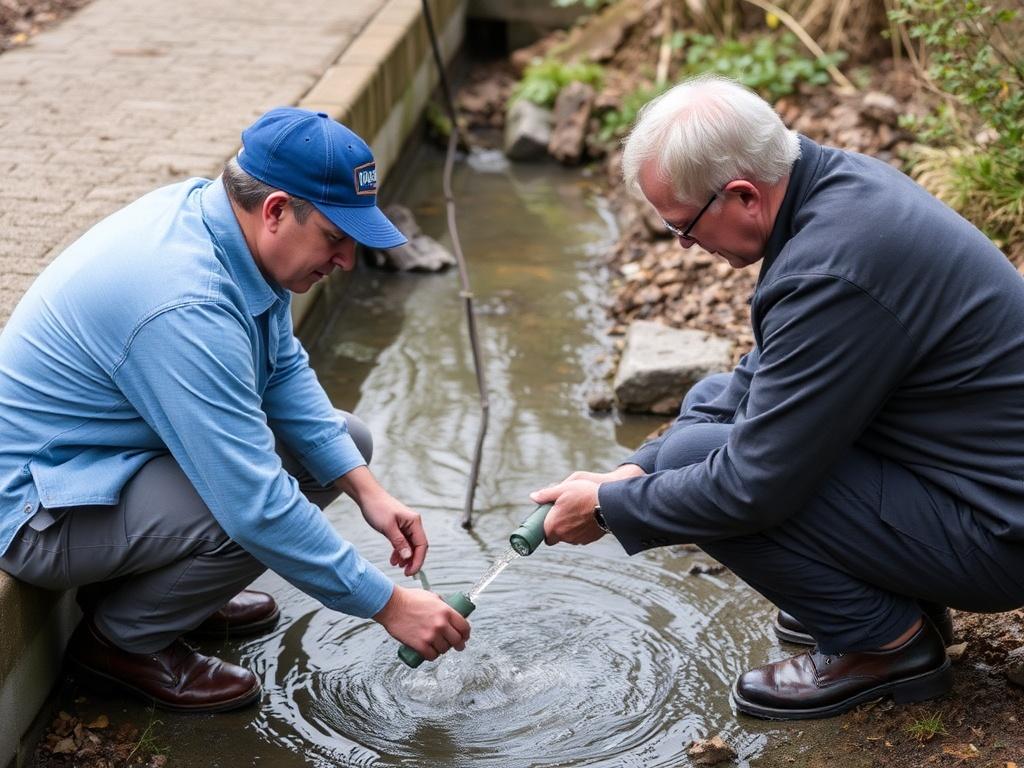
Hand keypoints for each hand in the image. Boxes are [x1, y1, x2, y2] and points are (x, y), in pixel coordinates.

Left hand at [336, 467, 426, 575]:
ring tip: (397, 567)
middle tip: (405, 573)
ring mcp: (406, 526)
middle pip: (418, 547)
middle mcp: (413, 524)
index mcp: (414, 522)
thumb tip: (409, 557)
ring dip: (406, 558)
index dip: (418, 560)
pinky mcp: (399, 528)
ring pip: (410, 546)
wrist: (367, 496)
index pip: (422, 545)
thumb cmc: (377, 508)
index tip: (410, 572)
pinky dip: (399, 552)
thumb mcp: (388, 527)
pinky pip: (403, 543)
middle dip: (413, 561)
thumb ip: (399, 542)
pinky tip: (393, 560)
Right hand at [373, 585, 470, 660]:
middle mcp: (441, 624)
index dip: (466, 634)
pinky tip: (430, 653)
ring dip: (443, 650)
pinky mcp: (420, 645)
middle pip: (457, 640)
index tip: (464, 636)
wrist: (391, 605)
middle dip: (459, 644)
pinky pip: (432, 656)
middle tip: (457, 646)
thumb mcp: (431, 596)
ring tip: (439, 647)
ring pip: (444, 649)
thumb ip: (442, 605)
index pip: (464, 627)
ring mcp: (431, 635)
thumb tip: (449, 611)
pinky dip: (432, 656)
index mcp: (446, 611)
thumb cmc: (409, 599)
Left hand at [527, 464, 645, 545]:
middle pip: (557, 536)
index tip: (549, 518)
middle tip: (563, 512)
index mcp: (554, 525)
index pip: (545, 535)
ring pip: (569, 536)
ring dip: (570, 527)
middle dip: (558, 526)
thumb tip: (533, 497)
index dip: (546, 527)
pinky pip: (581, 536)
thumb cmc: (584, 494)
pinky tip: (586, 517)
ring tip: (576, 511)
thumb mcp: (563, 489)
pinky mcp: (589, 539)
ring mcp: (578, 539)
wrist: (609, 503)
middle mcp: (564, 536)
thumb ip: (546, 495)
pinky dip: (581, 528)